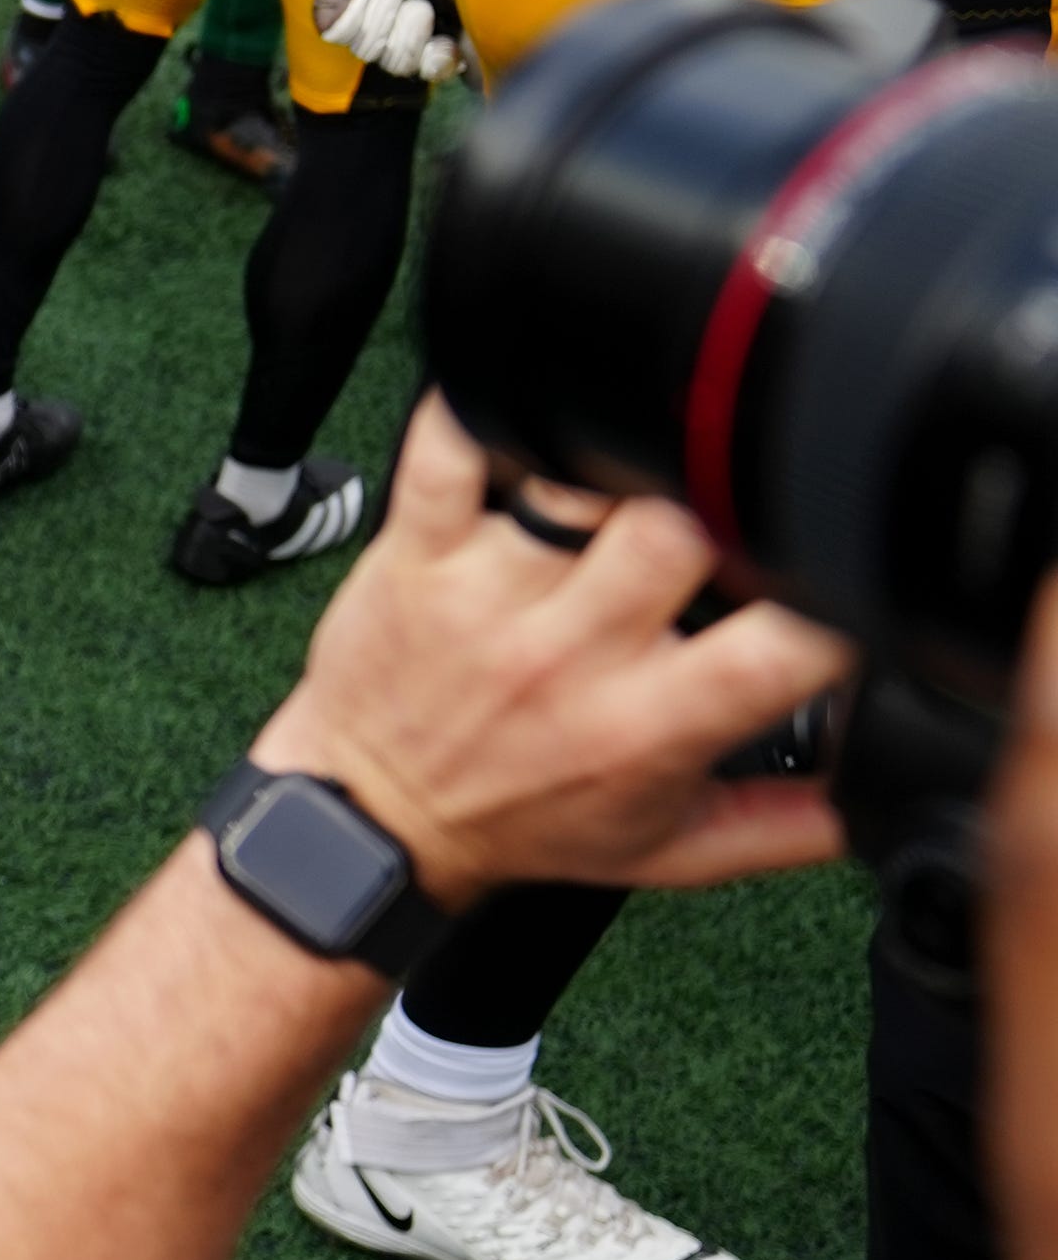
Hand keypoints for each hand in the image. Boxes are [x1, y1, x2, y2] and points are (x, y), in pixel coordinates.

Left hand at [249, 397, 853, 910]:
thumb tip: (885, 788)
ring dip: (615, 471)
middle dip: (718, 513)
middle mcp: (572, 653)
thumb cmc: (524, 821)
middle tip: (718, 524)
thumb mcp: (671, 851)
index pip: (779, 645)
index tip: (833, 588)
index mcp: (652, 723)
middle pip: (679, 531)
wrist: (374, 816)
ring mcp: (488, 594)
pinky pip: (448, 454)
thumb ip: (790, 824)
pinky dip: (478, 415)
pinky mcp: (417, 551)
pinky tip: (522, 408)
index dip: (833, 604)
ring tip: (630, 487)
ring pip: (578, 488)